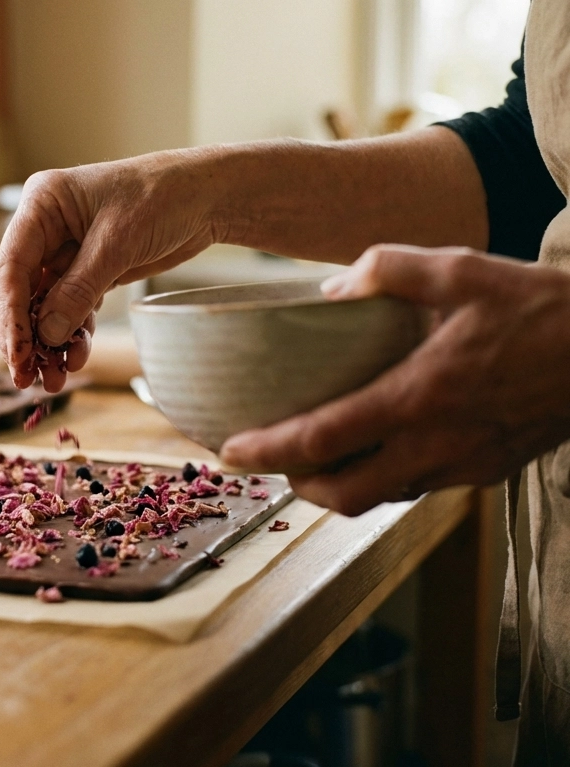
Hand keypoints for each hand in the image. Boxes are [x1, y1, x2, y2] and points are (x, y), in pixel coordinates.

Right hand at [0, 150, 222, 390]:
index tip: (17, 353)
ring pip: (45, 306)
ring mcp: (66, 251)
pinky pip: (71, 309)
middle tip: (27, 377)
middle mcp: (45, 228)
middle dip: (25, 336)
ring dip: (49, 344)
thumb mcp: (118, 242)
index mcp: (41, 204)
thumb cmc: (162, 197)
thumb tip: (47, 334)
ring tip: (57, 380)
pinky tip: (78, 358)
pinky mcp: (88, 271)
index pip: (11, 266)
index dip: (10, 314)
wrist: (205, 197)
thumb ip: (80, 288)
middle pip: (20, 290)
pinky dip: (74, 335)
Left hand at [219, 244, 569, 515]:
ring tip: (308, 459)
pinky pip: (416, 488)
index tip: (228, 451)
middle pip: (344, 494)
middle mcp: (437, 444)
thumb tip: (331, 289)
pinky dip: (380, 480)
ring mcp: (464, 465)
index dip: (269, 451)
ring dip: (336, 487)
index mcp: (421, 395)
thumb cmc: (539, 308)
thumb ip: (386, 269)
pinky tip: (373, 449)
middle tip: (265, 461)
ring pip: (381, 499)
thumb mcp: (460, 268)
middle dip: (294, 486)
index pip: (325, 438)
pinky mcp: (486, 471)